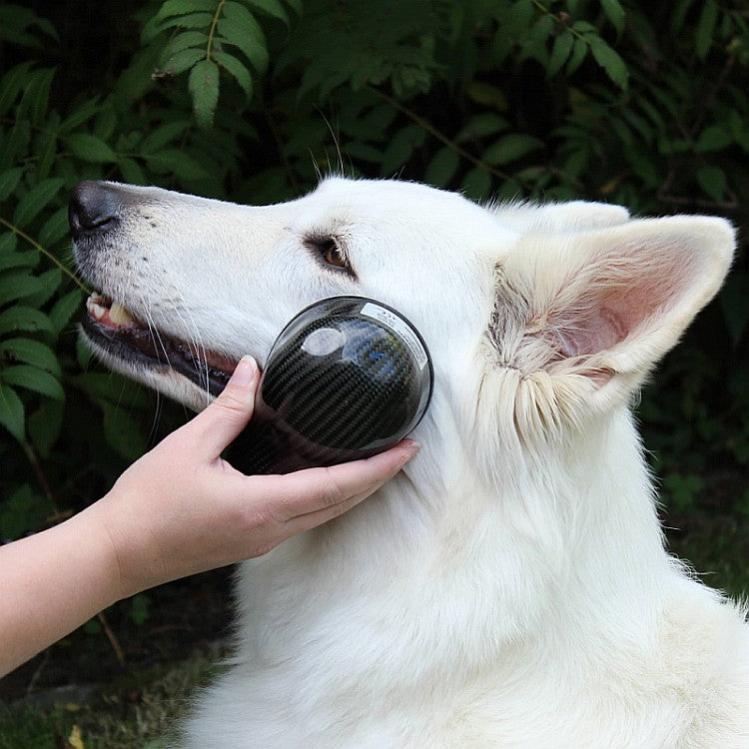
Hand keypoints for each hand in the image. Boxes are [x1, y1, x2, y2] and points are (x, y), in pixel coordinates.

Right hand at [89, 356, 418, 599]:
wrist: (118, 554)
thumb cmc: (148, 501)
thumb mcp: (189, 447)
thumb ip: (228, 408)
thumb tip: (255, 369)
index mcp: (260, 506)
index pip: (335, 486)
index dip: (376, 469)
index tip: (407, 450)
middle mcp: (271, 530)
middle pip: (341, 505)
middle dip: (378, 479)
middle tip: (406, 451)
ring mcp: (262, 542)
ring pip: (326, 516)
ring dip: (356, 491)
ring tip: (378, 463)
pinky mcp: (252, 543)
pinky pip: (304, 520)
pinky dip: (329, 499)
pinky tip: (331, 480)